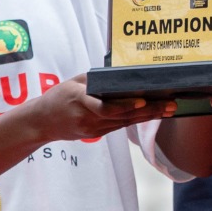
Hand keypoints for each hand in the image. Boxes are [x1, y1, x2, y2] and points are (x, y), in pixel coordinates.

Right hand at [29, 75, 171, 142]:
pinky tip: (152, 115)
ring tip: (169, 110)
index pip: (105, 107)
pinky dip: (136, 120)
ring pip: (125, 123)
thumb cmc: (57, 98)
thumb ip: (94, 81)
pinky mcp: (96, 134)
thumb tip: (119, 76)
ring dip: (148, 117)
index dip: (125, 106)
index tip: (142, 102)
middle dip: (149, 111)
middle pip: (123, 117)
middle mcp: (88, 118)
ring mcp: (93, 129)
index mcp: (80, 101)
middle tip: (170, 106)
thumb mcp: (73, 82)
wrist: (41, 122)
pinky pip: (119, 126)